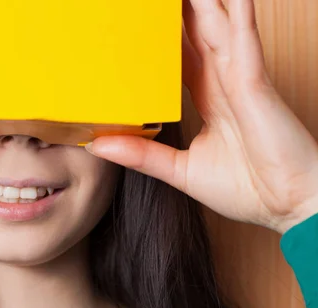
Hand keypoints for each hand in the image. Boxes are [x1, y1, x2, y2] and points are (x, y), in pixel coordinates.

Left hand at [86, 0, 317, 233]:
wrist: (289, 206)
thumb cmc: (248, 188)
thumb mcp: (180, 170)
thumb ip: (142, 155)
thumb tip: (99, 146)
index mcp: (209, 99)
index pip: (179, 59)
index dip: (161, 40)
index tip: (138, 24)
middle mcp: (224, 82)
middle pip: (196, 35)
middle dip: (179, 12)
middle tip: (154, 0)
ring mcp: (241, 80)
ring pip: (217, 28)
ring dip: (203, 4)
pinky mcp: (255, 86)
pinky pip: (244, 43)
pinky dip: (237, 16)